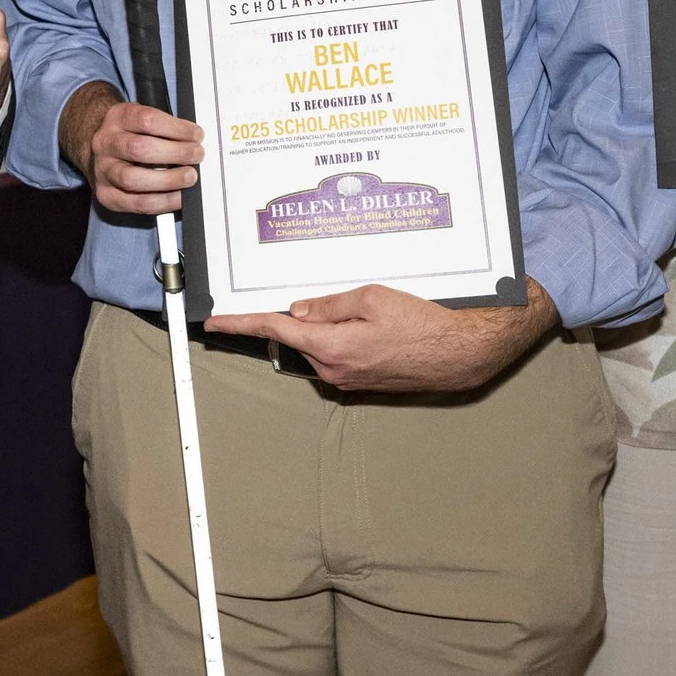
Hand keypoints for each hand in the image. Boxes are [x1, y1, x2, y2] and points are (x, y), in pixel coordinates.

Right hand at [59, 81, 201, 214]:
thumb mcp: (140, 119)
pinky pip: (137, 203)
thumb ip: (164, 127)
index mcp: (117, 118)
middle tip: (196, 155)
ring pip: (134, 179)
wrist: (96, 149)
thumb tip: (195, 142)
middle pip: (139, 149)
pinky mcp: (106, 195)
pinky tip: (179, 196)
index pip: (146, 120)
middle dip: (176, 153)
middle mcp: (106, 143)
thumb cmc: (128, 134)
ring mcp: (103, 170)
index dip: (176, 128)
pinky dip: (163, 202)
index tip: (196, 135)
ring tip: (189, 176)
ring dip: (169, 180)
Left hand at [206, 279, 558, 391]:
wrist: (462, 353)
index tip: (213, 321)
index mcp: (330, 346)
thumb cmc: (424, 322)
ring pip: (319, 343)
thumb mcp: (373, 297)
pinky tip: (371, 323)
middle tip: (327, 295)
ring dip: (328, 324)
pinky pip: (338, 353)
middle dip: (299, 314)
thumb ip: (328, 303)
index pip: (272, 329)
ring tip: (367, 308)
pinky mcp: (361, 381)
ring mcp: (347, 379)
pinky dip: (342, 335)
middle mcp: (332, 369)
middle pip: (297, 335)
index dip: (239, 323)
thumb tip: (297, 309)